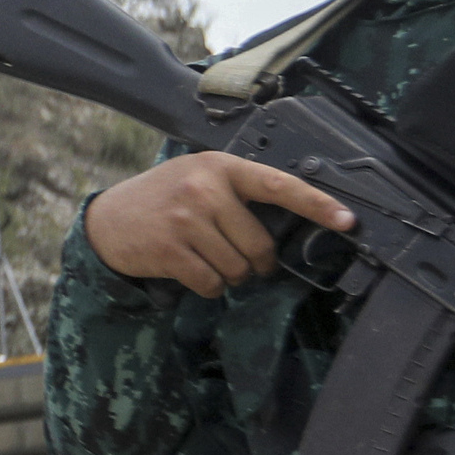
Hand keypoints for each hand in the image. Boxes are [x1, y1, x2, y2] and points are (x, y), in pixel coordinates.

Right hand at [82, 153, 356, 297]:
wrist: (106, 220)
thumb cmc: (161, 200)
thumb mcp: (197, 179)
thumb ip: (235, 192)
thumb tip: (284, 227)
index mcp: (220, 167)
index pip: (279, 185)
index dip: (317, 204)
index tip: (348, 220)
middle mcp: (205, 189)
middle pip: (259, 244)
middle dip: (256, 262)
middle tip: (238, 258)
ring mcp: (186, 219)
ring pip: (238, 268)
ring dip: (230, 276)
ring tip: (206, 259)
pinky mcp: (171, 250)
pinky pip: (213, 284)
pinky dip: (209, 287)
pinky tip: (192, 272)